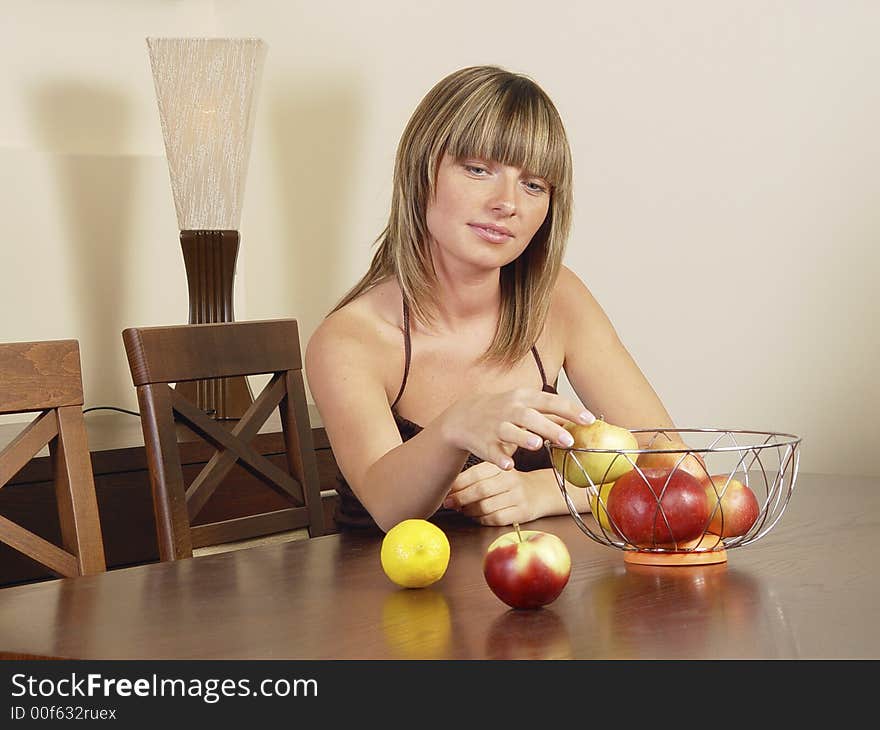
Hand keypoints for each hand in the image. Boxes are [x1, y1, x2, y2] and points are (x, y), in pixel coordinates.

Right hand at [439, 389, 593, 470]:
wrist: (463, 417)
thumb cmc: (503, 410)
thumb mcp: (525, 405)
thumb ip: (550, 413)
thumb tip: (582, 420)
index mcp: (524, 398)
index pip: (550, 401)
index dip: (570, 410)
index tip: (589, 419)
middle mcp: (510, 410)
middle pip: (531, 417)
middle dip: (550, 428)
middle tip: (569, 440)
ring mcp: (495, 426)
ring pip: (510, 431)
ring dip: (523, 438)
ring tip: (537, 445)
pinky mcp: (484, 443)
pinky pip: (492, 452)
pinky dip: (499, 458)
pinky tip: (508, 465)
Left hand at [443, 462, 551, 525]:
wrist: (541, 491)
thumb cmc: (510, 482)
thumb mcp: (495, 472)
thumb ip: (474, 478)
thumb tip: (448, 488)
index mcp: (500, 466)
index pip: (475, 474)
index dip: (458, 484)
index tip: (446, 491)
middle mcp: (510, 480)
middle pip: (480, 490)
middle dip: (460, 498)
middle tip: (449, 503)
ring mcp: (517, 496)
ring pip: (486, 506)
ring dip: (469, 511)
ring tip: (463, 510)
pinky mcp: (522, 512)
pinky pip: (496, 518)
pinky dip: (482, 519)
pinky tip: (477, 517)